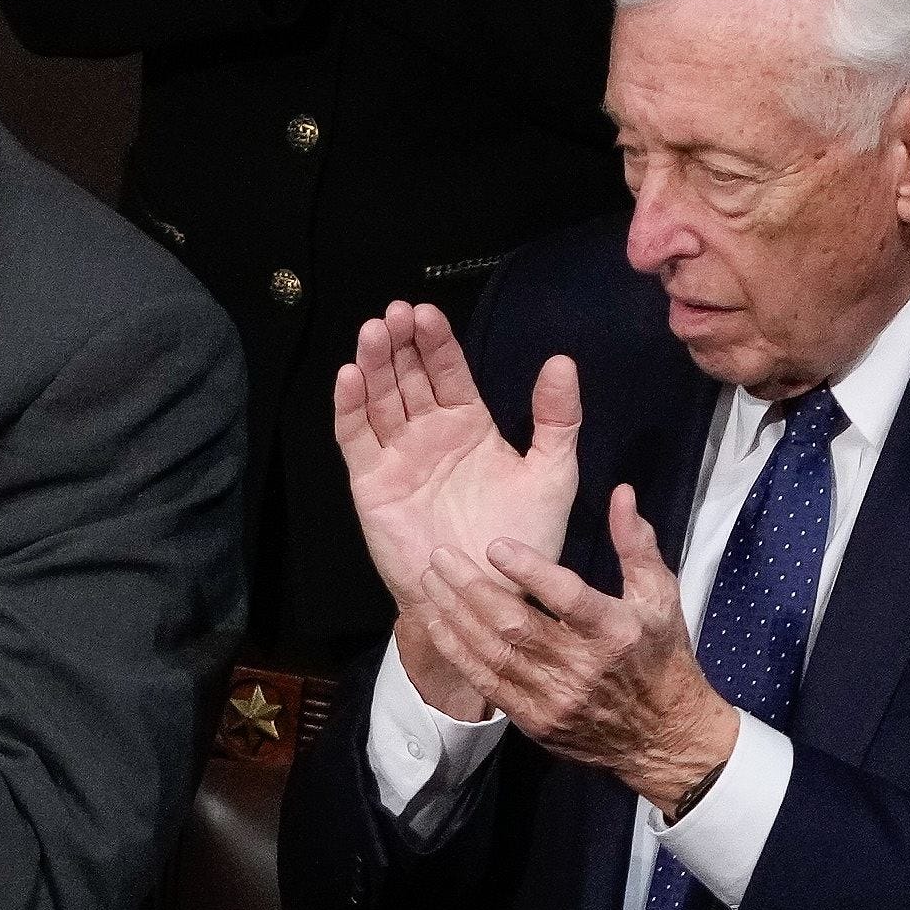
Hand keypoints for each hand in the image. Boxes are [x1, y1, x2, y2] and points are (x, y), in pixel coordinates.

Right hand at [332, 306, 576, 720]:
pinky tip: (350, 376)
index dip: (435, 341)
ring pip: (379, 400)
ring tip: (372, 332)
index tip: (426, 312)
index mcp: (470, 426)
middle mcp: (429, 436)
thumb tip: (561, 361)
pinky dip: (349, 408)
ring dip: (373, 364)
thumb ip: (557, 418)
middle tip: (393, 313)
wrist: (488, 597)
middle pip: (407, 377)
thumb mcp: (554, 473)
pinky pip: (356, 439)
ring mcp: (398, 459)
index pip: (447, 371)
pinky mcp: (372, 485)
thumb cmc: (524, 541)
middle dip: (399, 343)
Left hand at [412, 484, 737, 812]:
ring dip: (456, 616)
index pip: (567, 598)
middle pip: (516, 626)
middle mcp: (583, 667)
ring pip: (493, 654)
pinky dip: (458, 652)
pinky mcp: (534, 720)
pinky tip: (438, 624)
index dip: (529, 571)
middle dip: (472, 588)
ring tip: (432, 582)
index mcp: (616, 631)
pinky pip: (486, 683)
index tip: (494, 546)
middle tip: (442, 555)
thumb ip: (636, 544)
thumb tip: (620, 492)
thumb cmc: (658, 654)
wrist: (659, 733)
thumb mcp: (661, 595)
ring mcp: (555, 698)